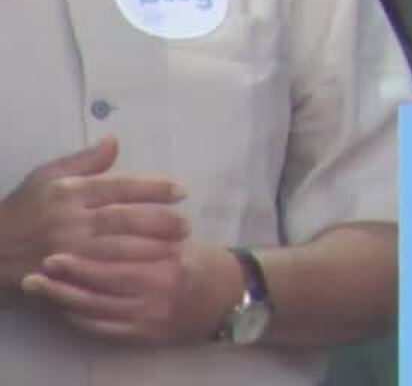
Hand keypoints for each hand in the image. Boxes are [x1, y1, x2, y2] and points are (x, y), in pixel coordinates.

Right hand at [0, 138, 188, 292]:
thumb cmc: (23, 208)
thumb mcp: (47, 176)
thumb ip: (84, 161)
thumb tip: (114, 141)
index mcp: (69, 192)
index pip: (119, 187)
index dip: (154, 188)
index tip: (181, 191)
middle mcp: (70, 220)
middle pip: (123, 219)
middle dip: (160, 221)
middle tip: (186, 224)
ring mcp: (67, 250)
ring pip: (116, 249)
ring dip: (151, 248)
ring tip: (178, 247)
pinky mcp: (64, 275)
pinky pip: (102, 275)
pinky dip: (128, 272)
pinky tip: (149, 271)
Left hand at [24, 239, 237, 345]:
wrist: (233, 298)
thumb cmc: (204, 262)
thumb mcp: (182, 238)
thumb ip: (148, 229)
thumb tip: (109, 213)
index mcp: (170, 258)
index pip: (121, 254)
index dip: (86, 253)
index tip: (57, 248)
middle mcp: (161, 287)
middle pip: (105, 282)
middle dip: (69, 276)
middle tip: (41, 267)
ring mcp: (153, 314)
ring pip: (100, 308)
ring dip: (66, 299)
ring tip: (40, 290)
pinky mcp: (148, 334)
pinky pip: (106, 329)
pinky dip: (81, 320)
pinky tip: (65, 310)